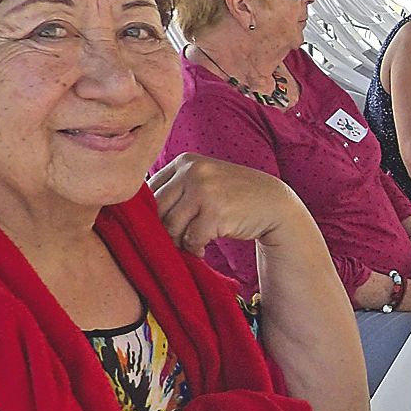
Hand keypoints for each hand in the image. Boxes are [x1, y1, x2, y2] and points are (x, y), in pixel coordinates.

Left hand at [150, 154, 309, 254]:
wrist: (273, 203)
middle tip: (176, 242)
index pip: (150, 191)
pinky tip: (203, 249)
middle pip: (157, 210)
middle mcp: (192, 171)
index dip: (152, 215)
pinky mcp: (215, 211)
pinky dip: (195, 249)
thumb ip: (176, 189)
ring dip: (179, 242)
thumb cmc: (233, 196)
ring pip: (171, 226)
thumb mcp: (205, 180)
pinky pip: (191, 237)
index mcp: (185, 161)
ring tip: (190, 245)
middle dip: (164, 231)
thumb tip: (137, 214)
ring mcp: (204, 189)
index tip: (163, 228)